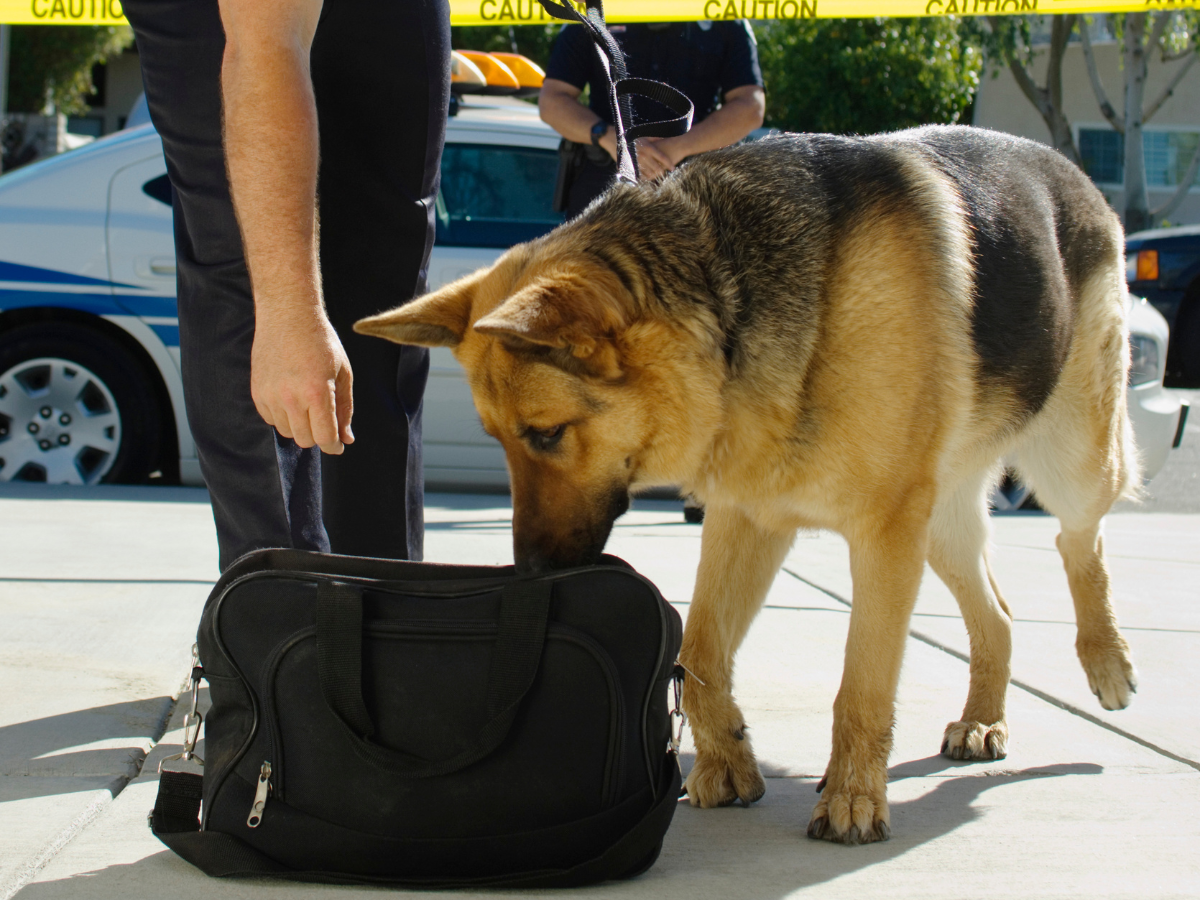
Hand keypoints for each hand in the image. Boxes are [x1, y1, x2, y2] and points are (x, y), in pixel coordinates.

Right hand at [250, 308, 353, 453]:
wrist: (288, 315)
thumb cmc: (321, 342)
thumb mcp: (343, 373)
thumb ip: (345, 408)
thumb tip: (347, 438)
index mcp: (317, 393)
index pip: (324, 438)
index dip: (334, 445)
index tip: (338, 444)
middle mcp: (290, 397)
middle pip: (305, 440)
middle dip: (318, 435)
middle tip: (324, 418)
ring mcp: (270, 395)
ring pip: (286, 432)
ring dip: (300, 426)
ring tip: (307, 402)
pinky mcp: (257, 391)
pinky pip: (271, 419)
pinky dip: (282, 416)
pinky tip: (291, 397)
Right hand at [598, 131, 675, 180]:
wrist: (614, 139)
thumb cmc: (632, 136)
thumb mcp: (644, 134)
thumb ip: (656, 137)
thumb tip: (668, 137)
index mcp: (648, 148)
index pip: (662, 158)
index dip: (669, 164)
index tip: (673, 168)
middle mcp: (643, 156)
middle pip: (657, 168)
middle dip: (662, 172)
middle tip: (665, 174)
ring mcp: (637, 163)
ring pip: (650, 174)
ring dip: (654, 176)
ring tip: (657, 177)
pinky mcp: (630, 167)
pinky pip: (640, 176)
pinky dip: (645, 178)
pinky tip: (647, 178)